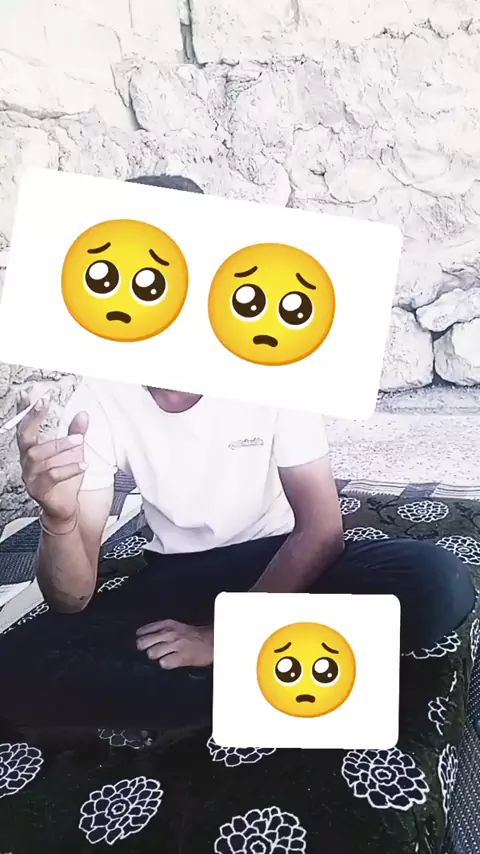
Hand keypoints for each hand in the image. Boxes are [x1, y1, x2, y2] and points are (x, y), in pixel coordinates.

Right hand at [17, 392, 88, 524]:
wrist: (65, 507)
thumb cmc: (65, 477)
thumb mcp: (74, 452)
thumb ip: (76, 433)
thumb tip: (83, 413)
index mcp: (32, 448)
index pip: (25, 425)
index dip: (24, 409)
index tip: (28, 393)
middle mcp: (27, 460)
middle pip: (25, 436)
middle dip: (33, 418)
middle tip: (44, 403)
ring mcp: (30, 475)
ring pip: (38, 456)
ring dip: (59, 445)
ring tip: (79, 440)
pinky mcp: (39, 489)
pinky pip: (51, 476)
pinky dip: (68, 469)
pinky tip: (83, 465)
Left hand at [136, 619, 213, 668]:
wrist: (212, 640)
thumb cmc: (195, 635)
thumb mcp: (177, 626)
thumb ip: (162, 629)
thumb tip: (145, 636)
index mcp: (168, 624)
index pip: (146, 629)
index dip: (141, 635)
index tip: (140, 638)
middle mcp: (169, 634)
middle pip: (144, 642)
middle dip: (144, 647)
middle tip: (148, 650)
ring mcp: (175, 646)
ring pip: (152, 653)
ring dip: (155, 656)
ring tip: (163, 656)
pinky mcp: (181, 657)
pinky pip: (164, 663)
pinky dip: (165, 664)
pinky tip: (169, 662)